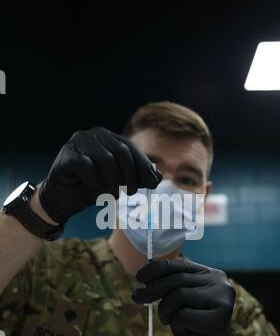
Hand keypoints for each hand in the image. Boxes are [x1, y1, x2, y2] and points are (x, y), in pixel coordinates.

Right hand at [39, 127, 161, 223]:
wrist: (62, 200)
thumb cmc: (91, 188)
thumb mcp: (119, 182)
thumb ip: (137, 177)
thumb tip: (160, 176)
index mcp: (107, 137)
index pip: (130, 148)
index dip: (143, 166)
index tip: (152, 184)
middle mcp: (92, 135)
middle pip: (121, 152)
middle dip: (131, 175)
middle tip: (132, 193)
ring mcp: (77, 143)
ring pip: (106, 159)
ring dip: (112, 181)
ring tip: (112, 195)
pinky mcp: (66, 156)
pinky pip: (87, 167)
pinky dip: (94, 182)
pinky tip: (95, 189)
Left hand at [132, 259, 244, 335]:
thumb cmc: (191, 326)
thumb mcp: (179, 300)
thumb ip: (169, 285)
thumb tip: (145, 274)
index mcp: (211, 274)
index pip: (179, 265)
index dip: (156, 270)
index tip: (139, 277)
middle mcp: (220, 282)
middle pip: (177, 279)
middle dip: (153, 289)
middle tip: (138, 298)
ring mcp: (222, 299)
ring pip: (179, 295)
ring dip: (166, 310)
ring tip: (170, 320)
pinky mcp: (219, 317)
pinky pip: (184, 315)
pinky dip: (177, 324)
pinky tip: (186, 331)